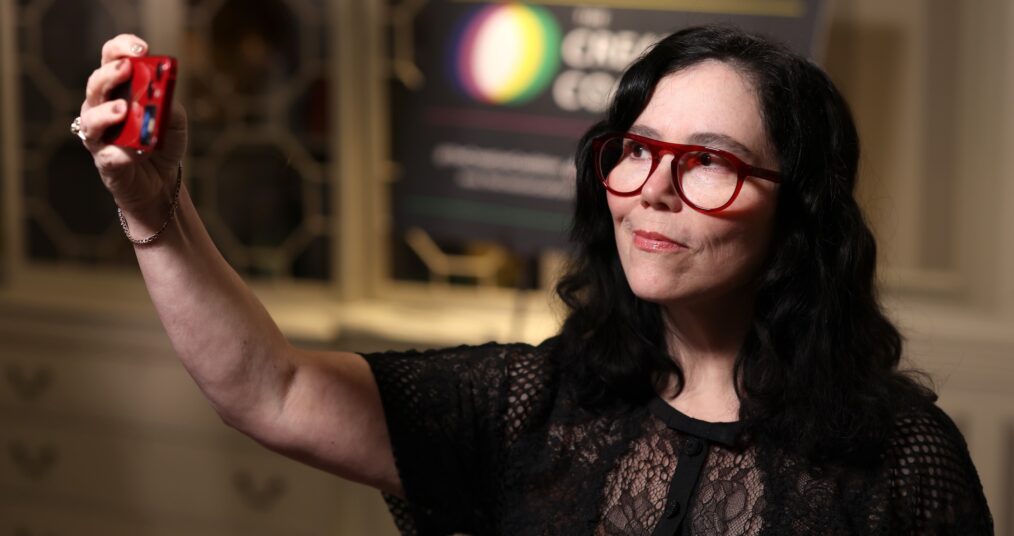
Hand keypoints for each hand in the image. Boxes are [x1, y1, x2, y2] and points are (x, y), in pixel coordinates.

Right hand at [78, 34, 186, 220]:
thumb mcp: (174, 119)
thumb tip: (161, 96)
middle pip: (96, 83)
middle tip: (127, 67)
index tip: (141, 48)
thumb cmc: (162, 142)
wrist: (161, 180)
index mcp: (119, 89)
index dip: (122, 48)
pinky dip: (118, 150)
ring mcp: (99, 133)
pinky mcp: (103, 159)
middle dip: (110, 72)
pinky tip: (131, 150)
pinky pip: (105, 152)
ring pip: (91, 117)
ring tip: (123, 110)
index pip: (112, 59)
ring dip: (106, 111)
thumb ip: (169, 104)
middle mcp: (102, 106)